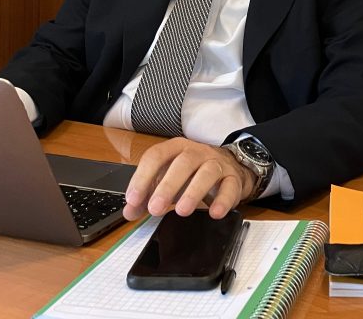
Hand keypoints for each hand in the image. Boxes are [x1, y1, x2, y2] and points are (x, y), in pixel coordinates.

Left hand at [122, 138, 255, 220]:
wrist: (227, 167)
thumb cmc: (191, 174)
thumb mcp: (166, 180)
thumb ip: (147, 195)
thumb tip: (130, 211)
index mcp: (175, 149)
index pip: (156, 156)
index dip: (143, 177)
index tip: (133, 199)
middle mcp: (196, 152)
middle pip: (182, 162)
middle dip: (167, 186)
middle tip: (154, 209)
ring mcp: (216, 163)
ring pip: (207, 172)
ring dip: (193, 192)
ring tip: (182, 211)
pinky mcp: (233, 178)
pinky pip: (230, 187)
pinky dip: (223, 200)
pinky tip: (214, 213)